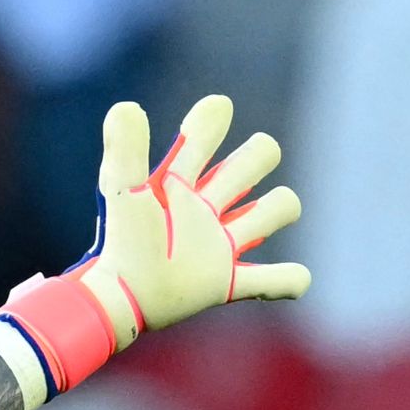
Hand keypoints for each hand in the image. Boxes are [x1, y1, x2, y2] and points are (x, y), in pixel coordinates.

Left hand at [4, 97, 308, 384]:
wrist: (115, 302)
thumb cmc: (119, 245)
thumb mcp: (123, 193)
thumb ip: (126, 151)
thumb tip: (126, 106)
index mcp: (179, 184)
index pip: (208, 130)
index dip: (212, 119)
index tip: (208, 119)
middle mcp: (203, 209)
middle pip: (254, 161)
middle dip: (256, 158)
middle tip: (224, 188)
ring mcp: (217, 246)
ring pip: (273, 211)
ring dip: (278, 210)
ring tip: (245, 230)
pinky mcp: (224, 283)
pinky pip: (271, 280)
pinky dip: (288, 279)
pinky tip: (294, 280)